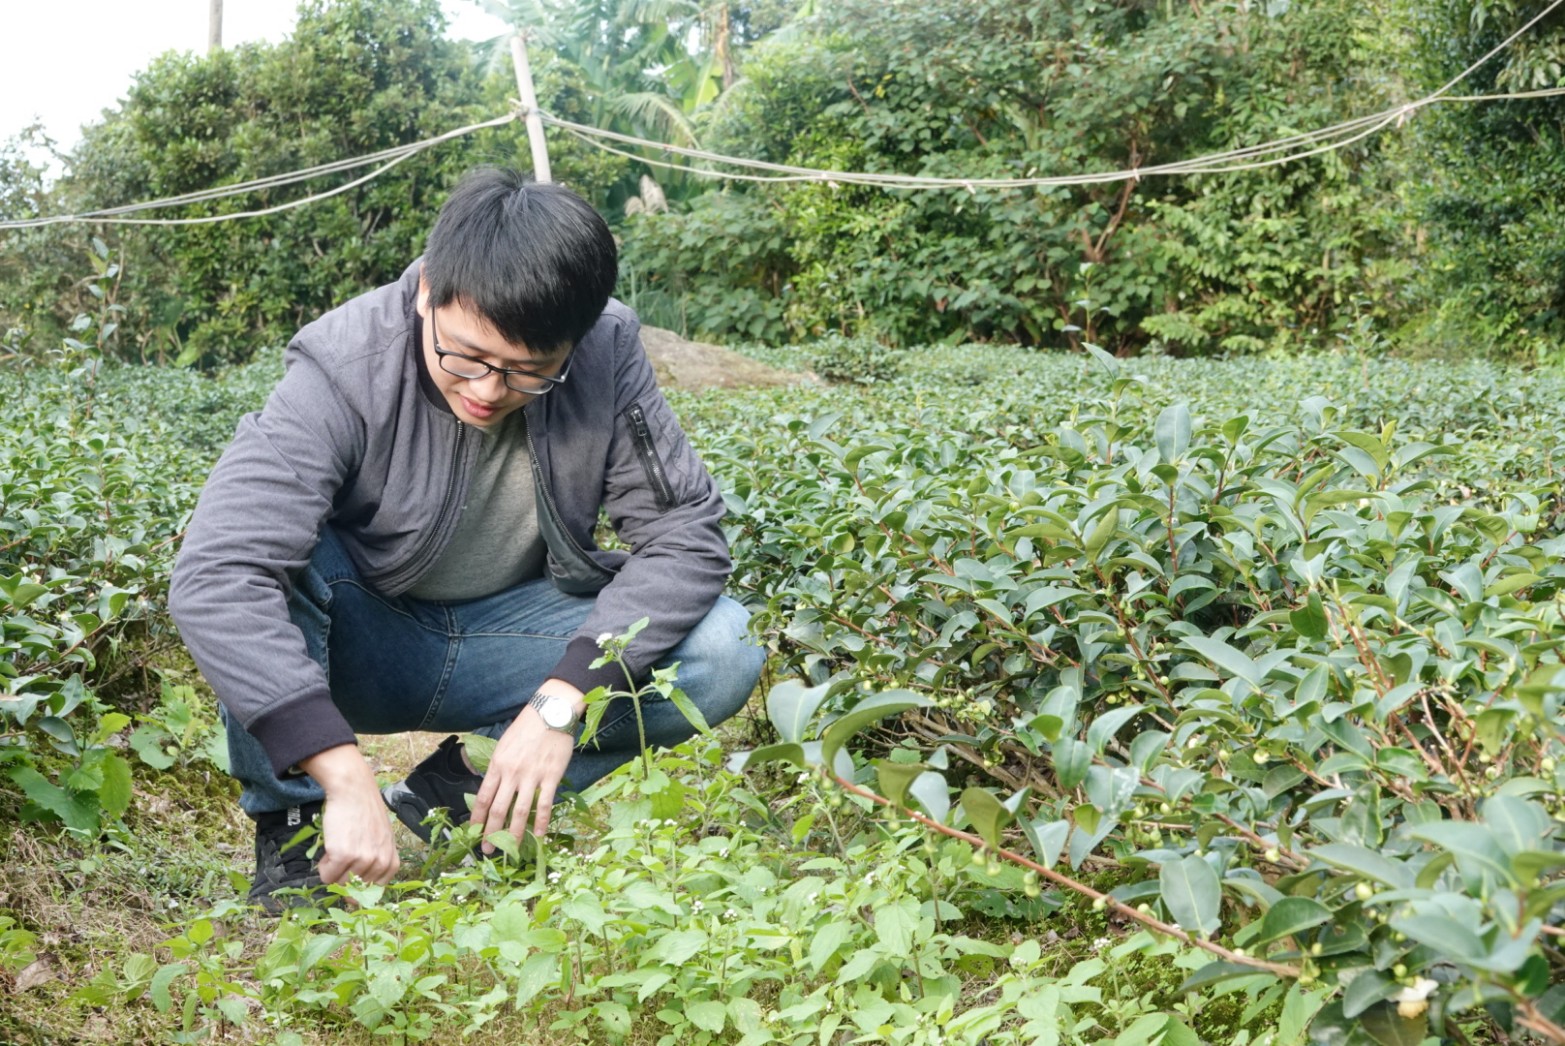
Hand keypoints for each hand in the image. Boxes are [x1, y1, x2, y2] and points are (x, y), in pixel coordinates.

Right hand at [298, 744, 400, 884]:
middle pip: (354, 888)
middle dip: (344, 874)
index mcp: (391, 862)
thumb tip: (357, 895)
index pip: (373, 891)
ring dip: (333, 869)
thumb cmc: (365, 813)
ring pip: (339, 883)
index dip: (359, 882)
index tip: (353, 870)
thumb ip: (375, 863)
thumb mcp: (381, 840)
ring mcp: (362, 859)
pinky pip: (326, 876)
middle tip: (344, 852)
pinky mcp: (343, 855)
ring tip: (337, 847)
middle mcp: (379, 863)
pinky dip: (323, 866)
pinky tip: (330, 848)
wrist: (354, 790)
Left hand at [470, 681, 582, 850]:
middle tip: (489, 849)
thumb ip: (498, 767)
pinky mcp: (551, 777)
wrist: (551, 713)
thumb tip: (492, 788)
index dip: (477, 819)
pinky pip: (544, 805)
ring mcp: (532, 776)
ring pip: (520, 812)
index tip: (474, 833)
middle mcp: (512, 773)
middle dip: (491, 833)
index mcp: (497, 765)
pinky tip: (539, 835)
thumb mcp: (503, 745)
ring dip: (514, 834)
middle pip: (498, 809)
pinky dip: (541, 822)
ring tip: (511, 850)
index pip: (483, 798)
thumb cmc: (526, 727)